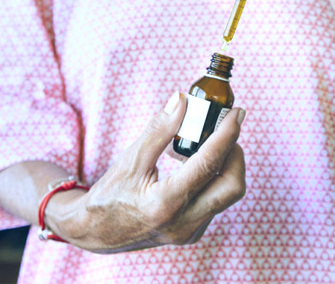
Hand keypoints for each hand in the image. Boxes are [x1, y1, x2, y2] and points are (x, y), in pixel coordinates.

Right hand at [49, 93, 246, 252]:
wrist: (97, 232)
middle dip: (235, 154)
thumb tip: (182, 101)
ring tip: (208, 145)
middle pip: (232, 186)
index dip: (227, 135)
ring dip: (226, 166)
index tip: (237, 113)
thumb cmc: (110, 195)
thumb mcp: (130, 159)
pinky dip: (214, 179)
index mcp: (165, 203)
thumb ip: (159, 129)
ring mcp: (189, 232)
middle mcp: (183, 223)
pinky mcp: (192, 234)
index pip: (208, 164)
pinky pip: (216, 203)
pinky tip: (198, 165)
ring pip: (227, 196)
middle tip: (226, 131)